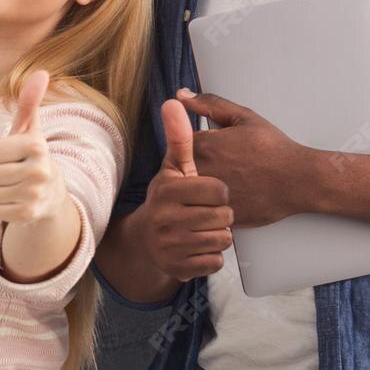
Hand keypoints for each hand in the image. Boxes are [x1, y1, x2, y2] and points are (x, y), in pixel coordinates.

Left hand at [0, 71, 65, 225]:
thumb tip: (40, 72)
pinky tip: (15, 201)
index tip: (10, 155)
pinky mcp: (28, 215)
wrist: (51, 194)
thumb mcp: (29, 129)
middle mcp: (40, 171)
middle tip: (11, 173)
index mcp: (37, 146)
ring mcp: (35, 195)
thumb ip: (30, 102)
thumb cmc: (32, 155)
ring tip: (12, 186)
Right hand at [130, 97, 234, 280]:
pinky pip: (215, 263)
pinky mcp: (176, 269)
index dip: (220, 192)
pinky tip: (198, 248)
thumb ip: (179, 136)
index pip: (219, 191)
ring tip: (203, 229)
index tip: (209, 192)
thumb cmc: (169, 198)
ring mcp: (169, 246)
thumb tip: (173, 100)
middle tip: (206, 212)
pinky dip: (211, 257)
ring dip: (219, 236)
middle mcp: (165, 219)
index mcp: (168, 190)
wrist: (146, 240)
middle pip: (224, 217)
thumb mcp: (174, 167)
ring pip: (222, 241)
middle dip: (221, 215)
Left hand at [178, 89, 312, 228]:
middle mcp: (199, 172)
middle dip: (196, 167)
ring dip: (201, 188)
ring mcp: (207, 197)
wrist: (298, 180)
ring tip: (231, 183)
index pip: (179, 145)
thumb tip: (181, 95)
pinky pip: (204, 211)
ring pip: (191, 192)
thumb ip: (208, 104)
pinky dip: (213, 205)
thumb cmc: (274, 149)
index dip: (198, 146)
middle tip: (226, 167)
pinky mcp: (217, 216)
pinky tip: (234, 197)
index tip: (217, 150)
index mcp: (201, 146)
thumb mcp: (243, 117)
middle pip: (182, 170)